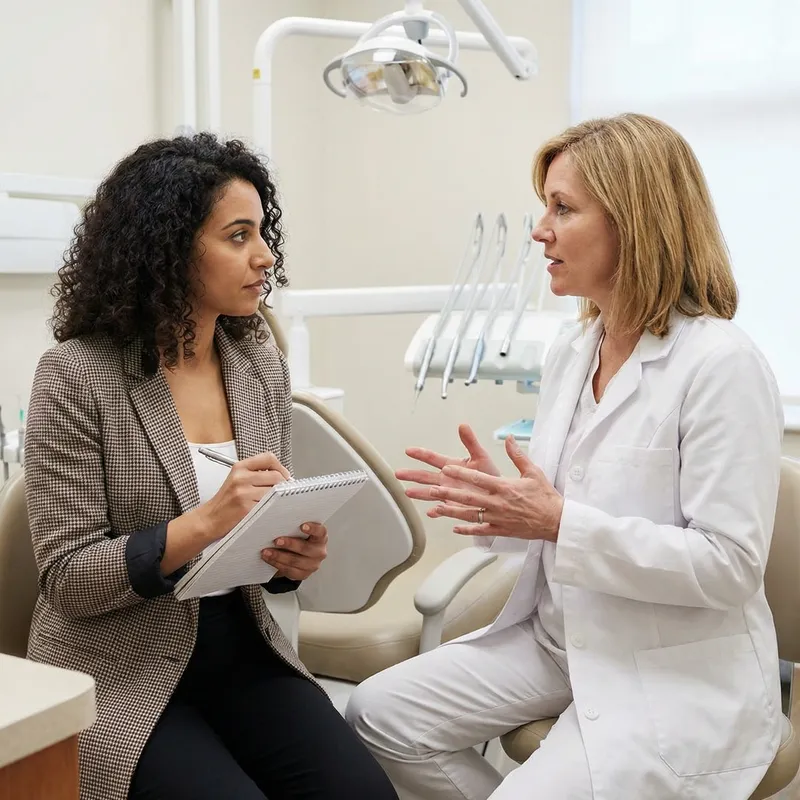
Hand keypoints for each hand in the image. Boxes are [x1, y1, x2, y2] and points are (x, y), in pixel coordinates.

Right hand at [200, 451, 289, 541]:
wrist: (210, 519)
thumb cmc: (226, 501)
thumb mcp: (237, 479)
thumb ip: (257, 474)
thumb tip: (283, 476)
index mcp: (240, 467)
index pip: (268, 458)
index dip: (280, 467)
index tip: (284, 476)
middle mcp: (241, 477)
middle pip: (276, 476)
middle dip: (282, 486)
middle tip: (279, 493)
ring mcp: (243, 493)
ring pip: (274, 492)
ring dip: (277, 498)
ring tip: (270, 503)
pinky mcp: (246, 508)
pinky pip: (268, 505)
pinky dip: (271, 508)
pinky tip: (265, 511)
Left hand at [261, 522, 327, 580]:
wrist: (297, 554)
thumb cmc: (296, 536)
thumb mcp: (296, 527)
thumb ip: (289, 520)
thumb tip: (270, 505)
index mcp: (320, 537)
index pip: (320, 531)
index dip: (313, 529)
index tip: (302, 525)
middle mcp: (319, 551)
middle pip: (306, 549)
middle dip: (290, 544)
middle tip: (276, 540)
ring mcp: (312, 564)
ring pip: (296, 562)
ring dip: (279, 556)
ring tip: (266, 551)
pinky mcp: (303, 574)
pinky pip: (289, 571)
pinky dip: (276, 564)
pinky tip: (268, 559)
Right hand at [396, 423, 500, 502]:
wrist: (498, 494)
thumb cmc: (489, 474)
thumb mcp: (481, 456)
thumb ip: (470, 442)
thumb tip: (463, 425)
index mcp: (451, 466)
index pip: (432, 458)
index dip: (420, 454)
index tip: (408, 450)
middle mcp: (446, 480)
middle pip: (424, 476)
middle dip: (411, 474)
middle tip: (397, 473)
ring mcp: (448, 493)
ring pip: (429, 492)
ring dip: (419, 492)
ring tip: (407, 492)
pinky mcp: (453, 506)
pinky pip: (443, 509)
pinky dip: (437, 511)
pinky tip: (430, 512)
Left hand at [426, 435, 563, 541]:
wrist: (556, 521)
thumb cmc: (545, 496)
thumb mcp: (533, 472)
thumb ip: (517, 455)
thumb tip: (508, 438)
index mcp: (505, 487)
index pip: (478, 479)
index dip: (461, 473)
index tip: (447, 468)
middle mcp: (498, 503)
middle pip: (469, 498)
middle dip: (449, 493)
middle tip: (433, 489)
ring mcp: (498, 518)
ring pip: (470, 515)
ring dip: (452, 512)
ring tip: (437, 508)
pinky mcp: (501, 530)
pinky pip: (480, 530)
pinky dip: (467, 530)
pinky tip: (454, 528)